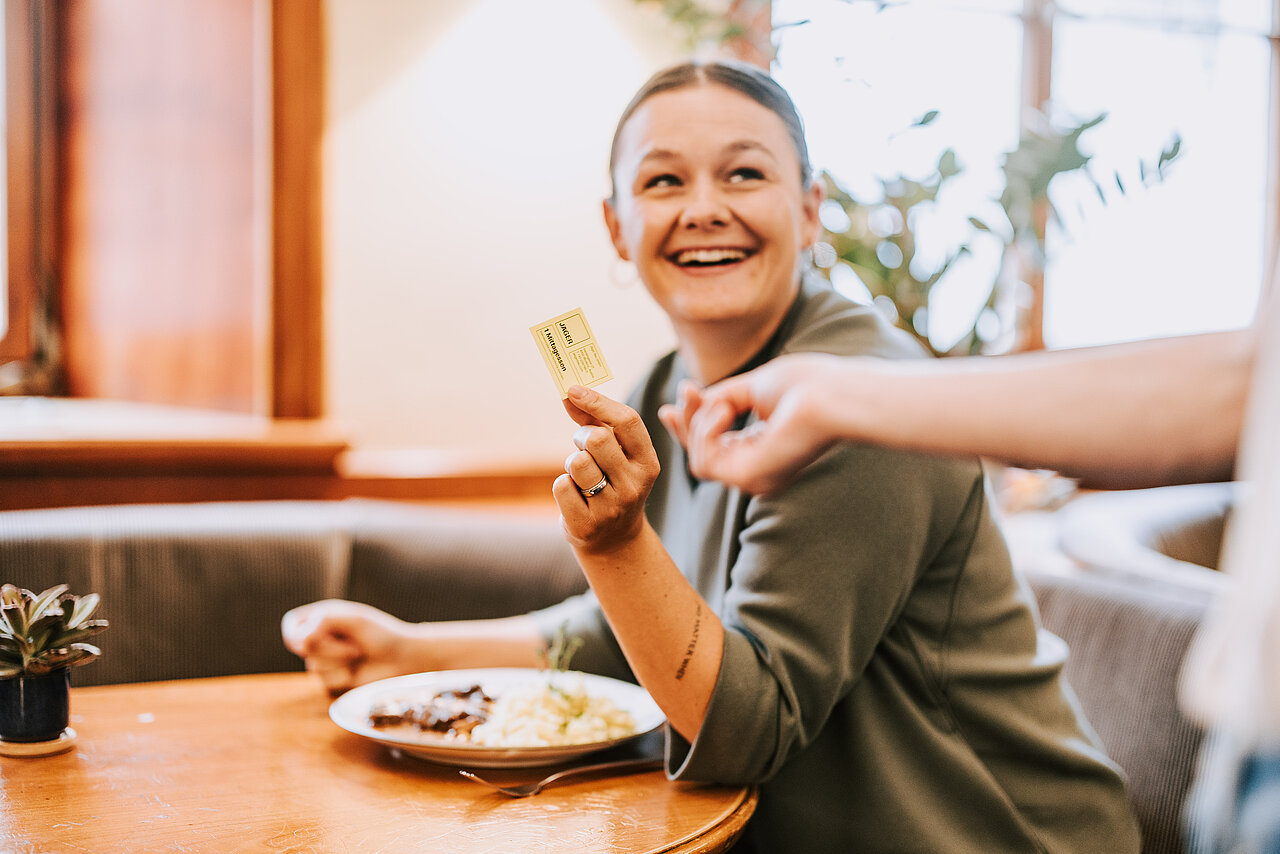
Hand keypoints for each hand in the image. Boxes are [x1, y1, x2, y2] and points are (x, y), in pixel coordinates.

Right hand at [281, 600, 421, 694]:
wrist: (403, 660)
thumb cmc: (381, 634)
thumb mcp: (352, 619)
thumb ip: (322, 622)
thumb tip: (300, 641)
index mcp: (320, 620)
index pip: (291, 627)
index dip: (300, 634)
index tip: (320, 635)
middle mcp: (319, 641)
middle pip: (304, 649)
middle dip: (332, 649)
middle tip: (355, 645)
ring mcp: (324, 664)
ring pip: (314, 669)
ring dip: (341, 663)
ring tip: (359, 656)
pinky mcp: (332, 684)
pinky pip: (326, 684)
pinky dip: (344, 678)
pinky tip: (357, 672)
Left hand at [554, 385, 660, 554]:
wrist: (614, 540)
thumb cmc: (612, 482)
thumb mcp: (616, 454)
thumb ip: (595, 421)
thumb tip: (569, 393)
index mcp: (647, 462)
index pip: (628, 421)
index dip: (598, 401)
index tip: (573, 389)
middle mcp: (634, 485)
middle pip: (597, 439)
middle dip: (581, 436)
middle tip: (583, 446)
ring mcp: (612, 507)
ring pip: (577, 462)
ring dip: (571, 462)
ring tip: (581, 474)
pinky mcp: (586, 524)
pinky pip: (561, 486)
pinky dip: (563, 485)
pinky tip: (576, 496)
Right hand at [659, 353, 841, 494]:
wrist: (831, 394)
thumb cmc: (807, 385)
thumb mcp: (753, 387)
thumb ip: (723, 397)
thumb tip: (694, 400)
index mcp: (764, 450)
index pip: (716, 447)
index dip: (691, 425)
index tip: (676, 398)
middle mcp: (758, 471)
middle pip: (701, 457)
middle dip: (686, 423)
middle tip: (684, 389)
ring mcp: (754, 479)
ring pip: (698, 459)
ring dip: (699, 422)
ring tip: (721, 400)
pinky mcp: (749, 478)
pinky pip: (704, 460)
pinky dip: (705, 429)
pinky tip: (725, 410)